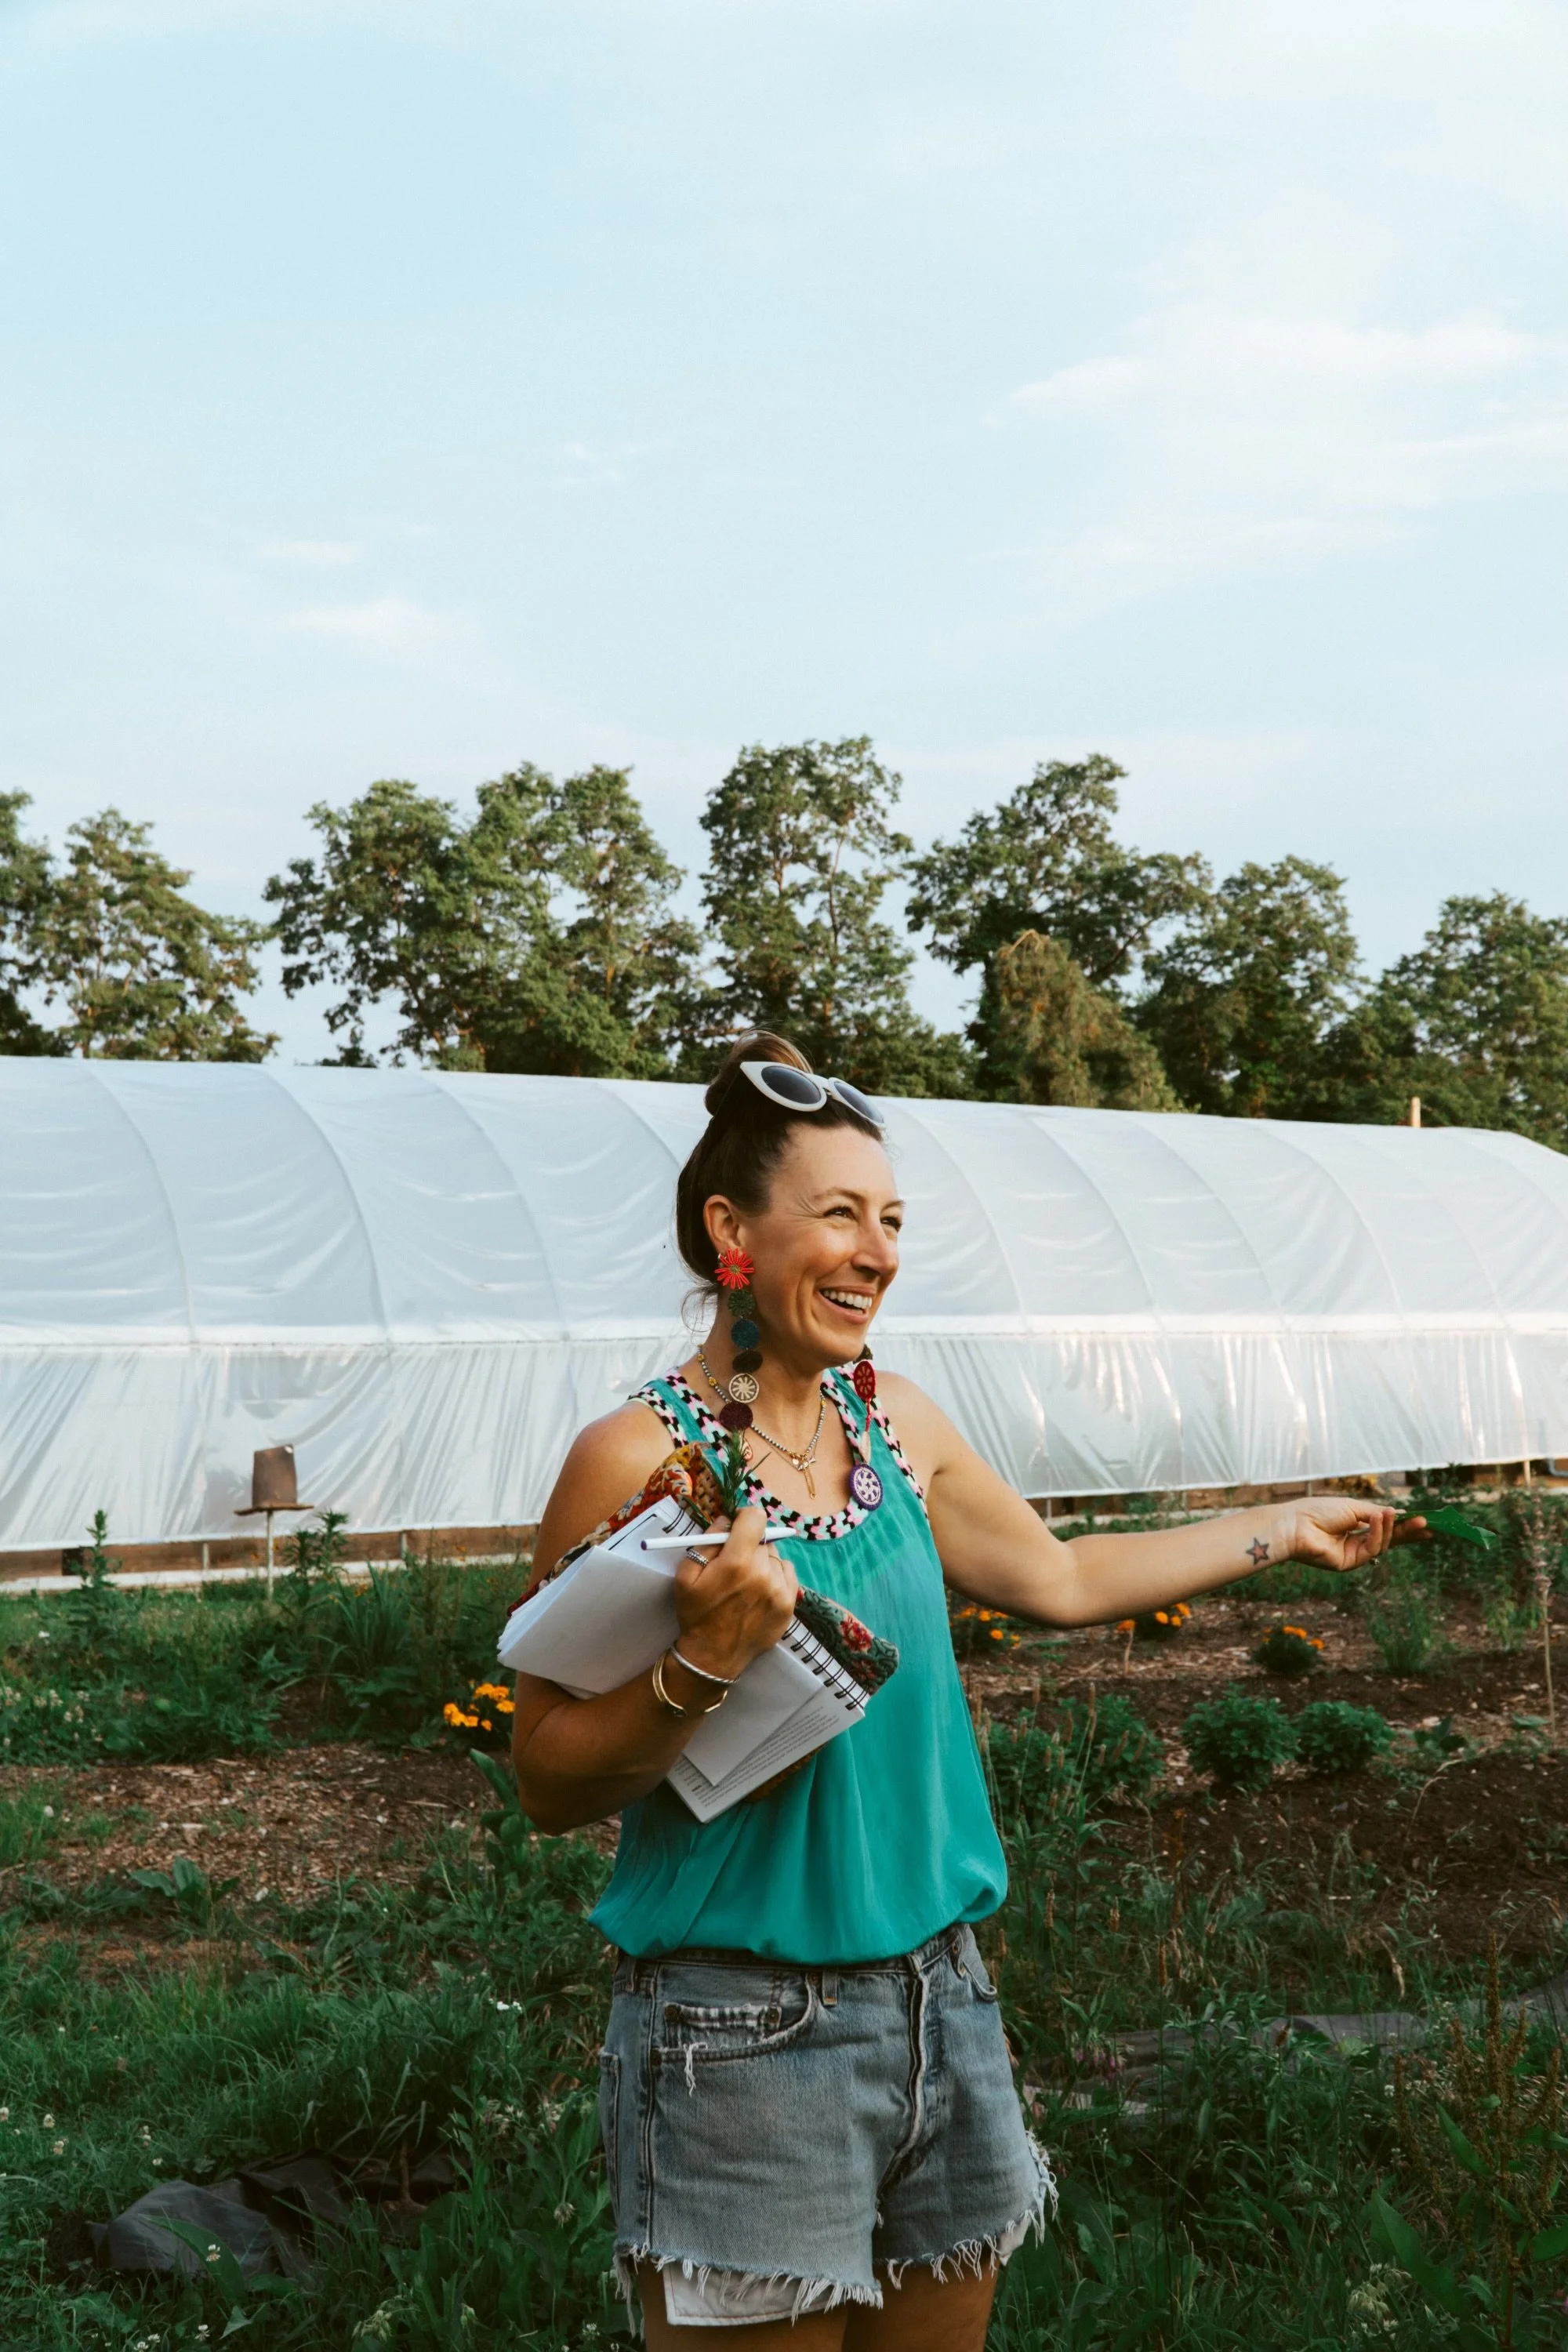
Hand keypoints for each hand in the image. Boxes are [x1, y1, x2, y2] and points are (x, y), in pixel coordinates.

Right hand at [672, 1505, 796, 1681]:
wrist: (713, 1656)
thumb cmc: (697, 1614)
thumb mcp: (686, 1575)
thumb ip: (706, 1542)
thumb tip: (727, 1520)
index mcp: (737, 1562)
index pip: (756, 1518)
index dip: (745, 1519)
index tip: (737, 1529)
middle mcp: (763, 1573)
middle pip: (763, 1539)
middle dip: (749, 1545)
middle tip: (735, 1563)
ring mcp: (780, 1590)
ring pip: (775, 1557)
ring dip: (762, 1561)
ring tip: (746, 1581)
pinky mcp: (790, 1604)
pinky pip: (787, 1573)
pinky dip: (775, 1575)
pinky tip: (760, 1590)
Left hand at [1270, 1497, 1426, 1574]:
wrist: (1295, 1524)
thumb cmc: (1318, 1511)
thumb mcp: (1353, 1507)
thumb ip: (1377, 1514)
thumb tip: (1400, 1512)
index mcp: (1355, 1526)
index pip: (1385, 1528)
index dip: (1404, 1525)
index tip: (1425, 1521)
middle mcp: (1355, 1541)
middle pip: (1389, 1539)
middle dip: (1408, 1533)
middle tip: (1429, 1526)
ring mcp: (1353, 1554)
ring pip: (1383, 1544)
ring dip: (1392, 1528)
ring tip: (1398, 1513)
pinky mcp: (1349, 1564)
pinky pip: (1371, 1548)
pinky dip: (1377, 1533)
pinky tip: (1379, 1518)